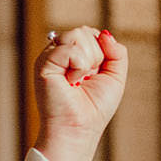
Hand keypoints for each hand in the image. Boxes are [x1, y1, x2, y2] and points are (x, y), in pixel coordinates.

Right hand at [30, 27, 126, 160]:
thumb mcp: (115, 77)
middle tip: (86, 80)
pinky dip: (78, 66)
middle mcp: (61, 53)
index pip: (91, 33)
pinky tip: (71, 82)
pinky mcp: (44, 63)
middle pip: (85, 31)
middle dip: (96, 56)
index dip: (102, 51)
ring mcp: (50, 56)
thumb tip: (105, 34)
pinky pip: (70, 48)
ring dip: (89, 61)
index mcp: (75, 55)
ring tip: (78, 81)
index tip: (96, 75)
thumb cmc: (94, 109)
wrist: (79, 130)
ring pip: (78, 34)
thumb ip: (117, 52)